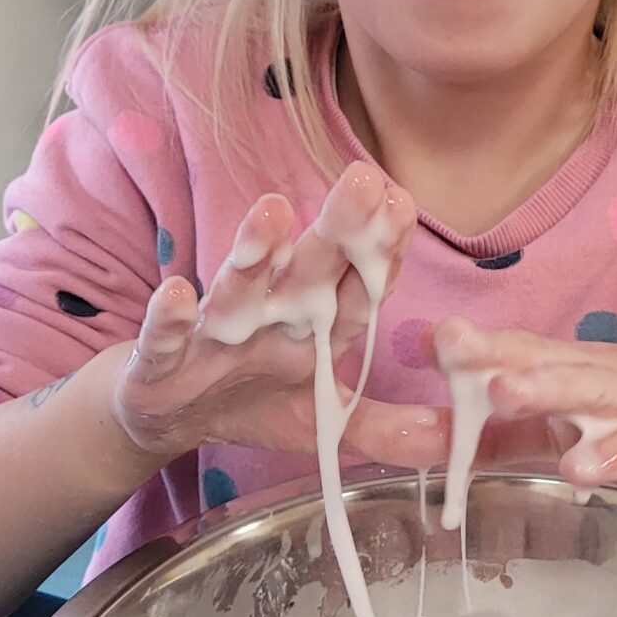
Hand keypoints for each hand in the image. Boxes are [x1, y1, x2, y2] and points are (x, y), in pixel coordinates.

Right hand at [110, 161, 441, 470]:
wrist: (166, 414)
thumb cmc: (252, 402)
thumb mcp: (322, 424)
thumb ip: (386, 428)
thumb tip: (453, 436)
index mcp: (315, 330)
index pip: (359, 287)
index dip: (383, 250)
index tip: (405, 204)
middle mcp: (271, 318)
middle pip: (308, 270)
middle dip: (336, 229)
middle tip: (362, 180)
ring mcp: (217, 334)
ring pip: (239, 289)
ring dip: (253, 253)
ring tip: (272, 211)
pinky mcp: (163, 358)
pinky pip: (168, 337)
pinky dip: (171, 318)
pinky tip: (179, 293)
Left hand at [432, 320, 616, 499]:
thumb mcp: (570, 423)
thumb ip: (500, 436)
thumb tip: (419, 439)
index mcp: (573, 366)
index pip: (519, 350)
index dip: (476, 345)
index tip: (430, 339)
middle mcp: (602, 374)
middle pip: (547, 360)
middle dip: (497, 354)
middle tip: (451, 347)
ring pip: (590, 393)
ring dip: (547, 392)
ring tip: (503, 394)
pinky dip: (613, 453)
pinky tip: (581, 468)